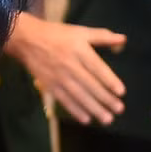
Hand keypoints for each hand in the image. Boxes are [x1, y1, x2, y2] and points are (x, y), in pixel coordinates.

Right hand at [5, 14, 126, 124]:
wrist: (27, 40)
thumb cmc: (57, 35)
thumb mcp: (81, 32)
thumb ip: (103, 37)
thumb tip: (123, 39)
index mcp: (79, 50)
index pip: (98, 68)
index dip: (109, 80)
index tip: (121, 92)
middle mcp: (70, 65)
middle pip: (90, 85)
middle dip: (105, 99)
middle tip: (119, 110)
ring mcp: (59, 77)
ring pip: (79, 95)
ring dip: (94, 108)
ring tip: (107, 119)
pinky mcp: (49, 86)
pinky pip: (64, 100)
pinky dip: (75, 110)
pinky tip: (86, 119)